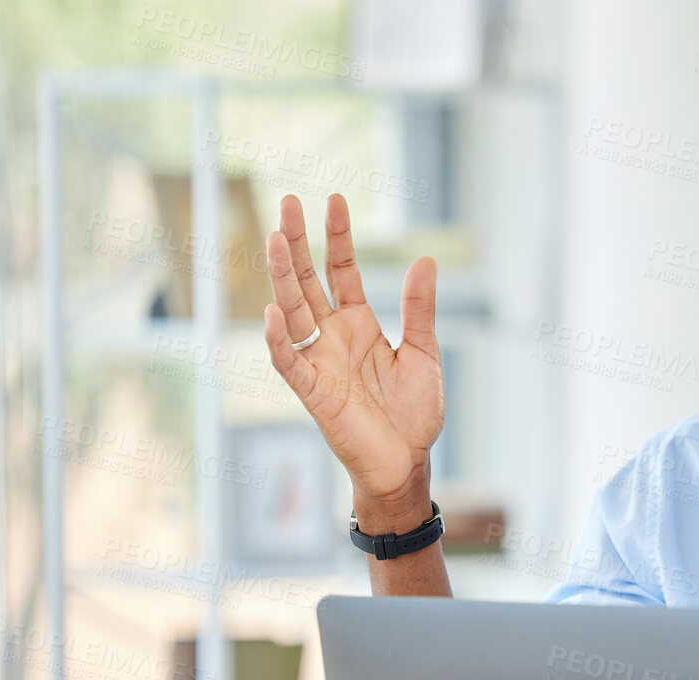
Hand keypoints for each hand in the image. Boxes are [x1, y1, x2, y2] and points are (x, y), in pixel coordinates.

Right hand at [264, 194, 442, 524]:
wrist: (406, 461)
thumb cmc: (414, 413)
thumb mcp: (423, 352)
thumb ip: (419, 308)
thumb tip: (426, 259)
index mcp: (358, 324)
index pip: (342, 271)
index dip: (336, 237)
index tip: (333, 199)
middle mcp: (332, 336)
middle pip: (307, 281)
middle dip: (296, 243)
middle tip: (286, 201)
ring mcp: (319, 361)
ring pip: (292, 311)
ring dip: (283, 277)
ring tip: (274, 240)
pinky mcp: (312, 392)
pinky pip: (289, 362)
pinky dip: (279, 340)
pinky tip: (272, 312)